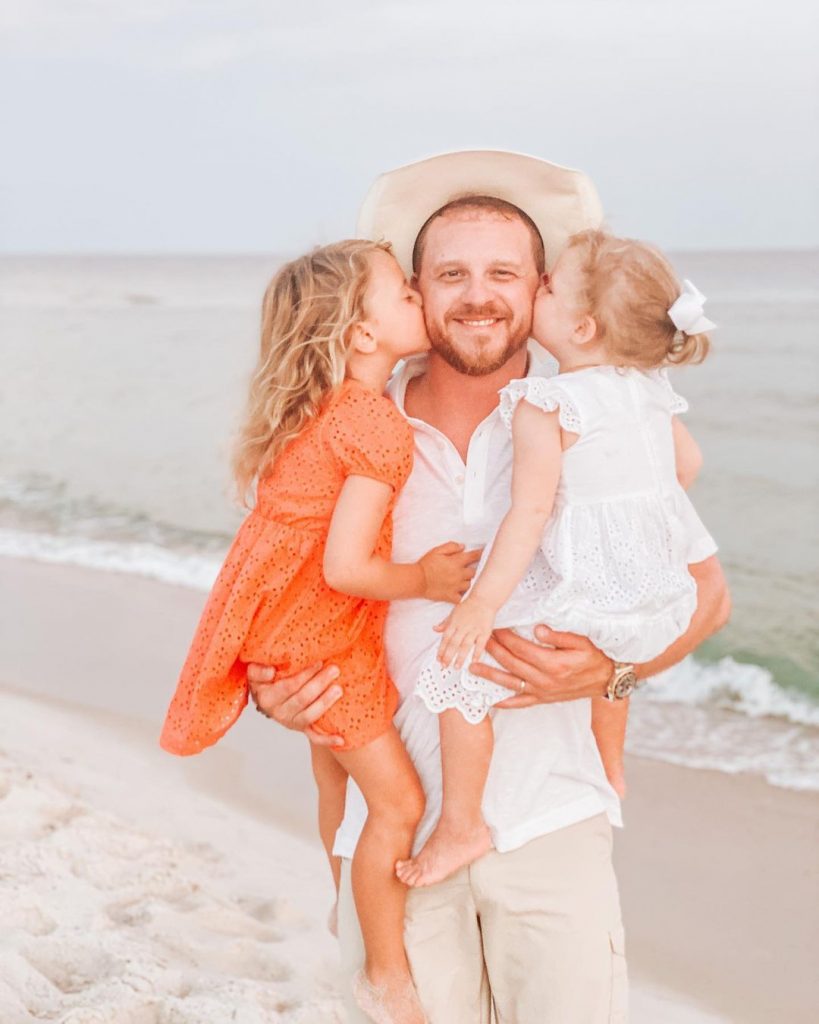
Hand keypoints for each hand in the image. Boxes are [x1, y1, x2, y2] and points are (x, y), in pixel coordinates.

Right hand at [247, 661, 344, 746]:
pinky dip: (327, 740)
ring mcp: (291, 722)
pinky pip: (314, 737)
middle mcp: (278, 713)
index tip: (319, 662)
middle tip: (334, 670)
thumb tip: (270, 672)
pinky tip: (340, 739)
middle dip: (319, 683)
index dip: (304, 675)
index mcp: (267, 698)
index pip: (288, 686)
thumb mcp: (255, 672)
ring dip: (325, 702)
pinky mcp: (301, 729)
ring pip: (309, 716)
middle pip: (301, 699)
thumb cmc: (265, 680)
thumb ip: (258, 671)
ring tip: (338, 689)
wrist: (269, 697)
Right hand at [418, 542, 481, 602]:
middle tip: (470, 569)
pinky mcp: (451, 596)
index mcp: (456, 562)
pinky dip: (462, 596)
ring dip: (468, 582)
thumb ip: (451, 547)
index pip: (474, 556)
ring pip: (470, 585)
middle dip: (473, 569)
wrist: (417, 580)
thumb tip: (463, 547)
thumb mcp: (437, 550)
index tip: (484, 553)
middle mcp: (459, 574)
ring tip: (464, 581)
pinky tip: (460, 594)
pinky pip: (462, 598)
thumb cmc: (426, 564)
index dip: (480, 554)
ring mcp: (456, 586)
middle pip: (474, 572)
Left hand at [434, 596, 494, 668]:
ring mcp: (474, 630)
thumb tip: (435, 629)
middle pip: (454, 644)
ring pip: (465, 646)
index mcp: (454, 623)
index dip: (441, 650)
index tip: (439, 659)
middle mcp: (463, 627)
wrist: (483, 599)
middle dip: (448, 656)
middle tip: (445, 666)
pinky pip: (480, 644)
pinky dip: (477, 653)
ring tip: (456, 666)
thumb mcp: (453, 613)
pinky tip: (474, 660)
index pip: (445, 639)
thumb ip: (444, 623)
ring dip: (460, 657)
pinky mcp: (484, 632)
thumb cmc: (469, 606)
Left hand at [468, 625, 613, 706]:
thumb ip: (558, 636)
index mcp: (552, 663)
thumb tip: (537, 629)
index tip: (493, 626)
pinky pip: (520, 703)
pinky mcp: (543, 699)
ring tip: (472, 667)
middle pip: (511, 663)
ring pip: (510, 683)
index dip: (505, 636)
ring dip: (490, 675)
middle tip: (478, 639)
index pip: (520, 647)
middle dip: (493, 650)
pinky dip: (505, 703)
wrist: (607, 679)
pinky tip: (491, 700)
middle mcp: (544, 680)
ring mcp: (542, 692)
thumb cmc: (595, 657)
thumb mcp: (582, 641)